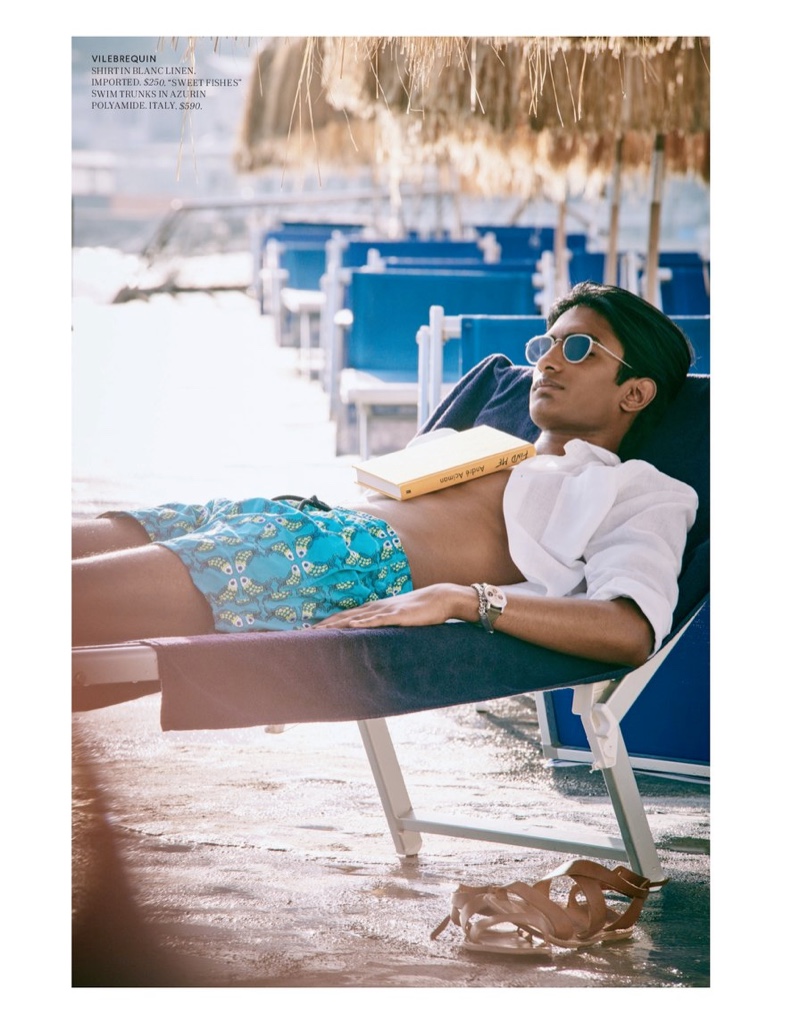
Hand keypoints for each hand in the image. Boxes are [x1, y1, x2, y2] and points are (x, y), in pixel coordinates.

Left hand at [314, 583, 470, 629]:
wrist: (439, 598)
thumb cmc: (418, 610)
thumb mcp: (396, 618)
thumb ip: (383, 623)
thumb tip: (371, 633)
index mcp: (373, 609)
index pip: (344, 616)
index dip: (326, 623)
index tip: (309, 630)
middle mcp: (375, 607)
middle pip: (344, 616)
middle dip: (323, 625)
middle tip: (303, 633)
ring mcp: (385, 610)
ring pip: (356, 618)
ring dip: (337, 624)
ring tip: (319, 631)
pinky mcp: (398, 615)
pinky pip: (378, 619)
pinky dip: (364, 622)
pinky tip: (352, 626)